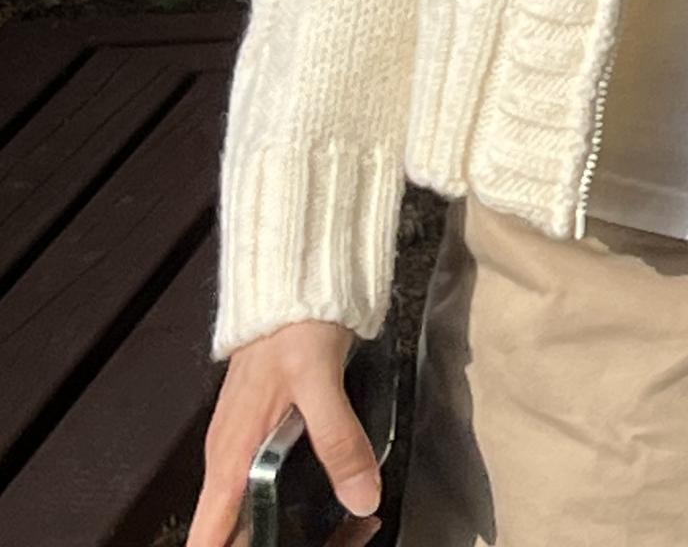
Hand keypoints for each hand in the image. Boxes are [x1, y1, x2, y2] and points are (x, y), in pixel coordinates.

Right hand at [187, 319, 382, 546]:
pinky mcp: (260, 428)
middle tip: (313, 544)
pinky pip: (259, 482)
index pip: (208, 536)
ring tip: (318, 534)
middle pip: (228, 531)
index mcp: (232, 457)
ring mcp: (243, 443)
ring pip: (245, 509)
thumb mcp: (321, 383)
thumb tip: (360, 496)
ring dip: (269, 531)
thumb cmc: (294, 325)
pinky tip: (311, 502)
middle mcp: (230, 456)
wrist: (291, 284)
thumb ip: (339, 442)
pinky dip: (279, 503)